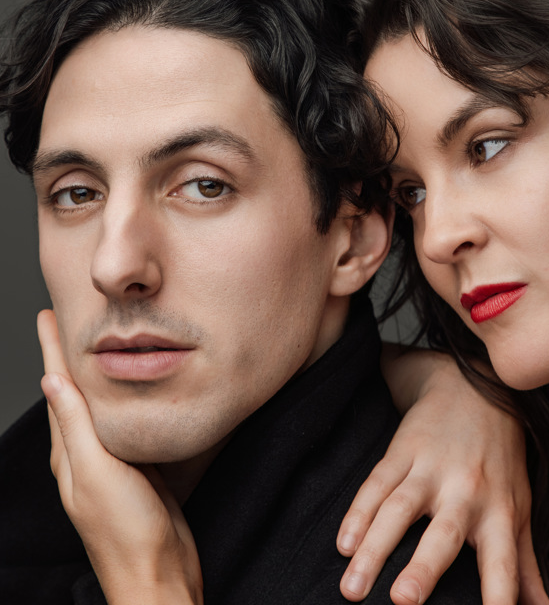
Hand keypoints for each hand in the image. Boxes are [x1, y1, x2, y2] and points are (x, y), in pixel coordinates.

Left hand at [38, 309, 203, 604]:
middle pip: (72, 393)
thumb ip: (77, 426)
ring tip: (95, 346)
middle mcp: (84, 454)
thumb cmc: (126, 531)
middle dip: (66, 355)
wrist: (158, 576)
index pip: (57, 388)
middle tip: (64, 320)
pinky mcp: (135, 469)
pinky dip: (118, 398)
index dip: (52, 349)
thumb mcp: (97, 472)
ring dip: (92, 373)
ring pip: (97, 405)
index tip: (47, 315)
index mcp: (69, 452)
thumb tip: (52, 379)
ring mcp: (109, 462)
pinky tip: (127, 392)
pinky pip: (121, 422)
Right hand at [337, 349, 548, 604]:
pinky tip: (343, 542)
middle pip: (443, 535)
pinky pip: (376, 483)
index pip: (502, 562)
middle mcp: (465, 491)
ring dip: (373, 548)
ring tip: (352, 587)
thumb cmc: (499, 460)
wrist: (474, 390)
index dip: (499, 593)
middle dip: (423, 568)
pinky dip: (357, 513)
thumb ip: (524, 563)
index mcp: (500, 511)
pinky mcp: (402, 450)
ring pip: (397, 510)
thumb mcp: (520, 506)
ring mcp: (430, 469)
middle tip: (402, 601)